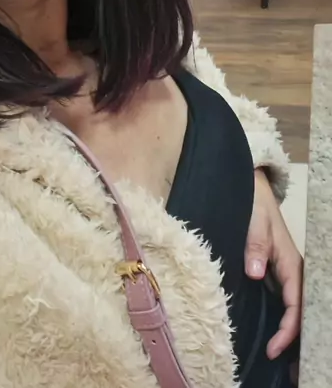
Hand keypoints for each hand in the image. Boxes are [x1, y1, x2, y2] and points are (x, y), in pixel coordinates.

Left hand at [245, 169, 302, 359]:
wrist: (253, 188)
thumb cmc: (255, 204)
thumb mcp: (254, 222)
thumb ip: (255, 247)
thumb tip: (256, 274)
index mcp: (291, 262)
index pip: (296, 303)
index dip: (288, 329)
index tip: (274, 348)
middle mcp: (292, 271)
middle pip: (301, 312)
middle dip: (297, 341)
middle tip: (287, 367)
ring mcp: (284, 274)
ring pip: (293, 310)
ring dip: (291, 334)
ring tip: (285, 362)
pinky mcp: (275, 273)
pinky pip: (283, 303)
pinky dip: (282, 322)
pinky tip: (275, 338)